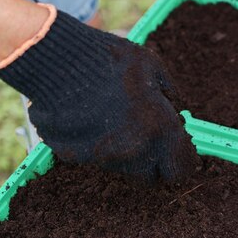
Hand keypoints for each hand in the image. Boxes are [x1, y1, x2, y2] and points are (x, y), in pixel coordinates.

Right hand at [0, 8, 198, 183]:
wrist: (57, 60)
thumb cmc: (110, 59)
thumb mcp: (152, 67)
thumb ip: (170, 94)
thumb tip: (177, 111)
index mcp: (161, 129)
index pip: (181, 170)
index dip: (181, 162)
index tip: (176, 153)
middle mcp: (136, 150)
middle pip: (152, 178)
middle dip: (153, 163)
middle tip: (146, 139)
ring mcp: (105, 157)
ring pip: (124, 169)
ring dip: (125, 153)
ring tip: (114, 120)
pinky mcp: (77, 157)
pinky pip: (95, 158)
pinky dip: (96, 146)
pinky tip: (90, 120)